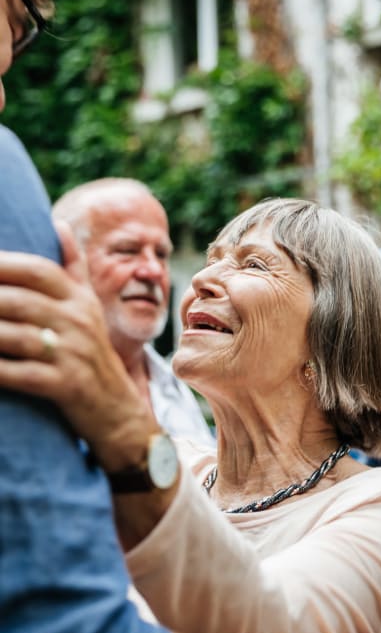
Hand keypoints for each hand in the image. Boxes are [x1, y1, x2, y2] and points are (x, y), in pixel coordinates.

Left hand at [0, 224, 157, 469]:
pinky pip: (19, 374)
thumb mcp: (88, 306)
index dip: (1, 265)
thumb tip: (58, 222)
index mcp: (80, 299)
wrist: (117, 409)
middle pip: (17, 300)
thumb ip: (72, 267)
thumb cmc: (92, 353)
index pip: (36, 270)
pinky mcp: (66, 386)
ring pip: (13, 336)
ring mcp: (73, 354)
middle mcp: (79, 322)